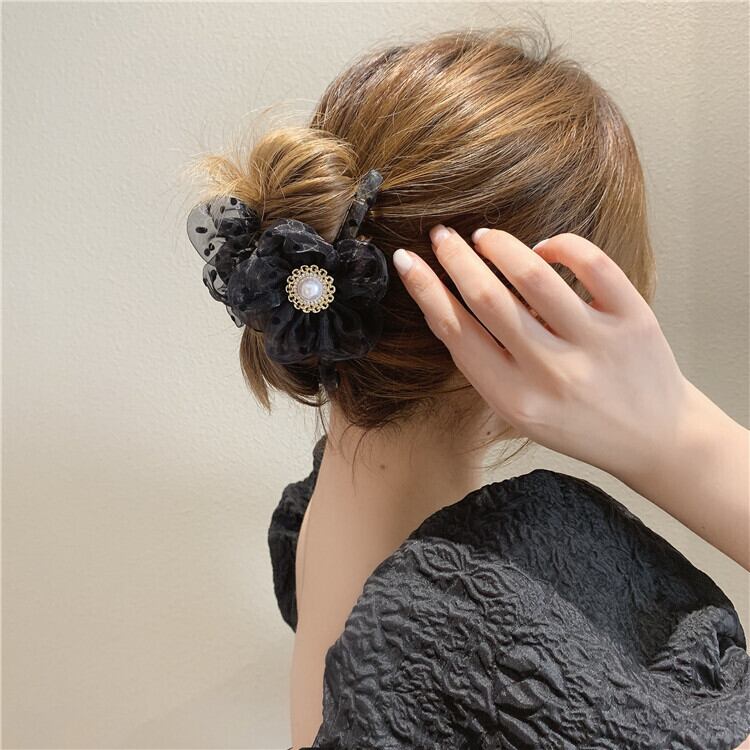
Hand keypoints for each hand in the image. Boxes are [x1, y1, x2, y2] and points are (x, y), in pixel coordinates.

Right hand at [391, 225, 690, 485]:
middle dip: (455, 258)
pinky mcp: (633, 321)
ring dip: (498, 245)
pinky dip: (560, 245)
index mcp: (514, 400)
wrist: (655, 440)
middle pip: (487, 298)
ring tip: (484, 236)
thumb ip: (488, 365)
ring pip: (533, 275)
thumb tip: (454, 297)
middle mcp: (551, 374)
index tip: (407, 261)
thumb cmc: (578, 423)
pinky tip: (544, 248)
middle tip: (442, 235)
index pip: (456, 332)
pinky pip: (592, 265)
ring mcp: (595, 345)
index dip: (424, 289)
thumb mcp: (520, 411)